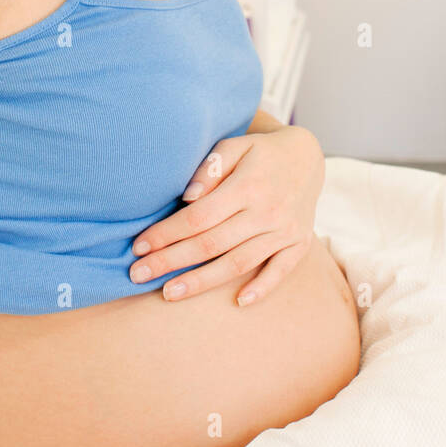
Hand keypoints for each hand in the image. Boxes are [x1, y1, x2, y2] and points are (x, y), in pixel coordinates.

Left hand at [129, 125, 325, 305]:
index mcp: (247, 186)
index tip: (139, 247)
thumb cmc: (260, 151)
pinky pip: (281, 271)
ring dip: (202, 282)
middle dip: (171, 262)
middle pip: (211, 245)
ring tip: (168, 293)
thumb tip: (187, 197)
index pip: (197, 217)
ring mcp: (286, 231)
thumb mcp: (235, 145)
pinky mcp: (300, 243)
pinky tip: (238, 301)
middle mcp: (267, 211)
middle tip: (138, 275)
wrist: (308, 156)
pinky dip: (262, 288)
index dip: (166, 234)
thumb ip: (209, 168)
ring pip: (238, 263)